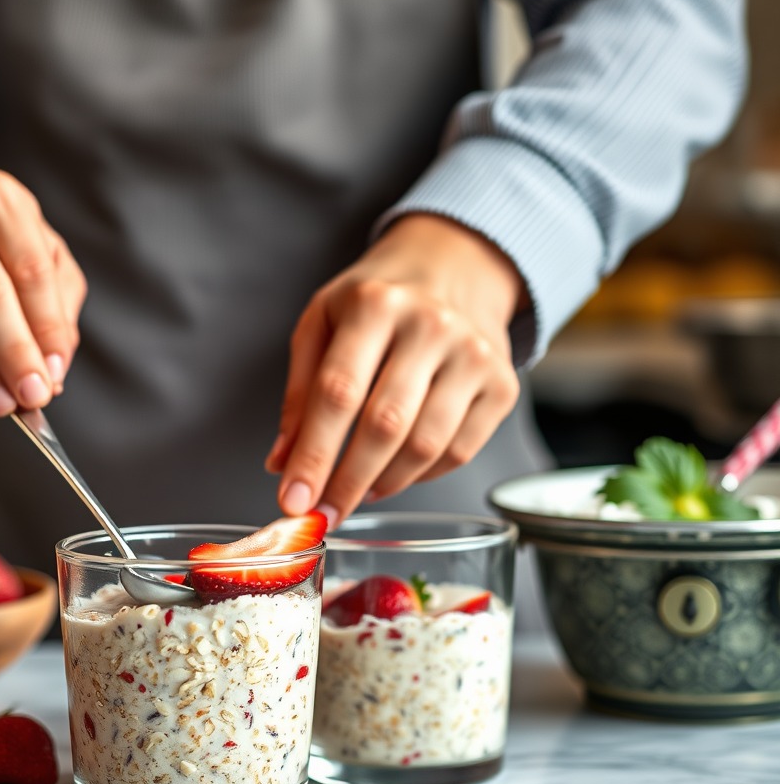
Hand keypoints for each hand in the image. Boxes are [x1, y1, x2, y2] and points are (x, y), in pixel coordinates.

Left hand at [266, 214, 525, 526]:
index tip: (293, 500)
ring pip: (426, 446)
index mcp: (374, 304)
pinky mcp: (503, 383)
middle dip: (346, 483)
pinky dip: (420, 476)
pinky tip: (393, 473)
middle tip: (322, 516)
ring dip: (382, 485)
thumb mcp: (321, 324)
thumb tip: (282, 464)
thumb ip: (299, 393)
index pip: (338, 393)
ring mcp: (474, 354)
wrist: (451, 267)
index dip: (313, 455)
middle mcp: (431, 324)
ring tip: (354, 493)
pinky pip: (459, 452)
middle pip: (385, 425)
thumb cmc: (374, 303)